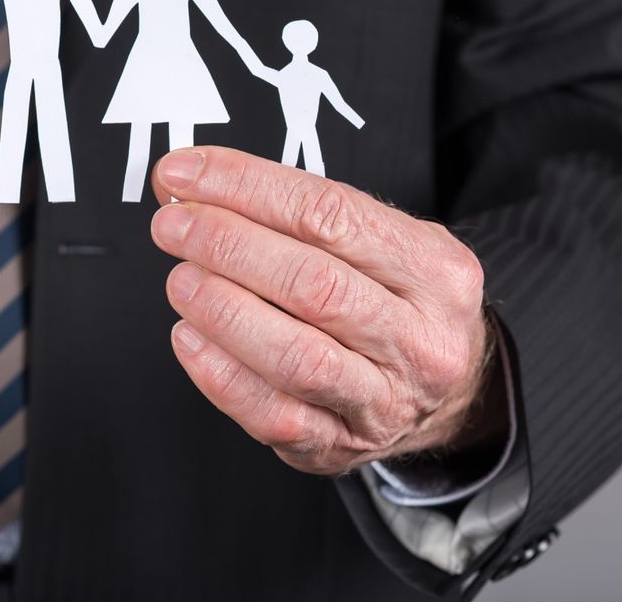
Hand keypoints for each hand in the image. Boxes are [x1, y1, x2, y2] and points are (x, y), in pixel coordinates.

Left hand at [149, 147, 503, 475]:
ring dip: (222, 310)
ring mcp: (384, 401)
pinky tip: (189, 336)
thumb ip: (300, 211)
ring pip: (296, 357)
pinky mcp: (340, 447)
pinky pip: (273, 415)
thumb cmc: (396, 301)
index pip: (329, 214)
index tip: (186, 173)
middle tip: (173, 224)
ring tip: (181, 279)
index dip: (246, 187)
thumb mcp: (383, 241)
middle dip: (227, 246)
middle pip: (312, 285)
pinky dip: (220, 374)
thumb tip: (194, 183)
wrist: (448, 394)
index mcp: (435, 270)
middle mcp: (421, 340)